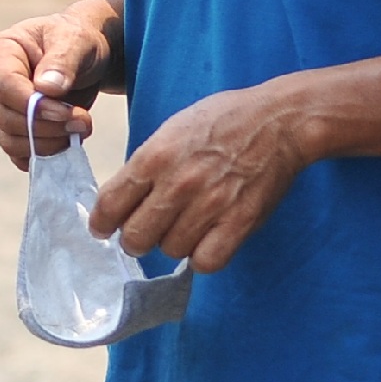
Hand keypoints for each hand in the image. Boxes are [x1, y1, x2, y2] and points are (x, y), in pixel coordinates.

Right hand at [0, 0, 119, 169]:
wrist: (84, 57)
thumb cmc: (77, 41)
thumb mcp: (76, 40)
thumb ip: (62, 60)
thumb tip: (46, 88)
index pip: (4, 86)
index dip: (33, 106)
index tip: (68, 112)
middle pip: (6, 118)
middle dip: (47, 127)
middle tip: (83, 122)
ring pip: (11, 140)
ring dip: (49, 143)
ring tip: (80, 128)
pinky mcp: (11, 130)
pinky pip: (19, 153)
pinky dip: (44, 154)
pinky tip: (68, 140)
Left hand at [86, 81, 309, 272]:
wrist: (278, 120)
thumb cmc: (223, 120)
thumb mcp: (172, 129)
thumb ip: (146, 164)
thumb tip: (123, 200)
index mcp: (155, 156)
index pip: (110, 204)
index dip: (102, 223)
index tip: (103, 229)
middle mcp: (178, 183)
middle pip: (135, 237)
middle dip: (135, 239)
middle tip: (145, 233)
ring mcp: (210, 205)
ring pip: (170, 250)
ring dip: (174, 243)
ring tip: (186, 227)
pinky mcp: (239, 223)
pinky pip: (206, 261)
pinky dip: (203, 257)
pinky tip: (207, 240)